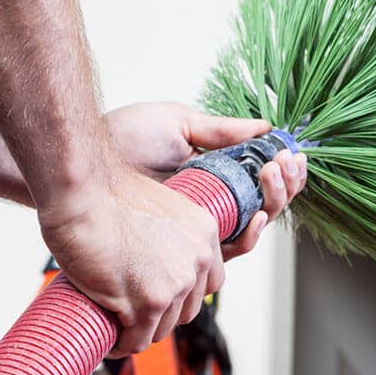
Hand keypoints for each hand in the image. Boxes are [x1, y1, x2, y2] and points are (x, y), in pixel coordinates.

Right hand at [38, 167, 225, 357]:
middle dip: (161, 314)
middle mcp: (197, 259)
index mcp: (204, 233)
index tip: (163, 296)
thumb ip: (171, 235)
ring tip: (118, 322)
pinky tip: (110, 337)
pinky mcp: (148, 303)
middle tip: (135, 310)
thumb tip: (159, 260)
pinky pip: (137, 340)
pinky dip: (121, 344)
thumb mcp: (160, 208)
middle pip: (186, 310)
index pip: (209, 283)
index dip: (183, 293)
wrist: (83, 195)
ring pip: (162, 328)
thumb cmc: (108, 196)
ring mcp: (175, 283)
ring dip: (139, 330)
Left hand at [104, 102, 307, 259]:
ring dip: (274, 202)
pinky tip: (255, 216)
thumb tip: (266, 127)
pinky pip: (228, 251)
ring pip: (254, 228)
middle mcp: (211, 203)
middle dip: (285, 185)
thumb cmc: (122, 138)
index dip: (283, 171)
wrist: (83, 162)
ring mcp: (199, 226)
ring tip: (272, 175)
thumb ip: (222, 130)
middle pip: (265, 205)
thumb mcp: (179, 123)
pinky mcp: (184, 248)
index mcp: (214, 173)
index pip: (260, 179)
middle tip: (285, 164)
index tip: (291, 153)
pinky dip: (249, 236)